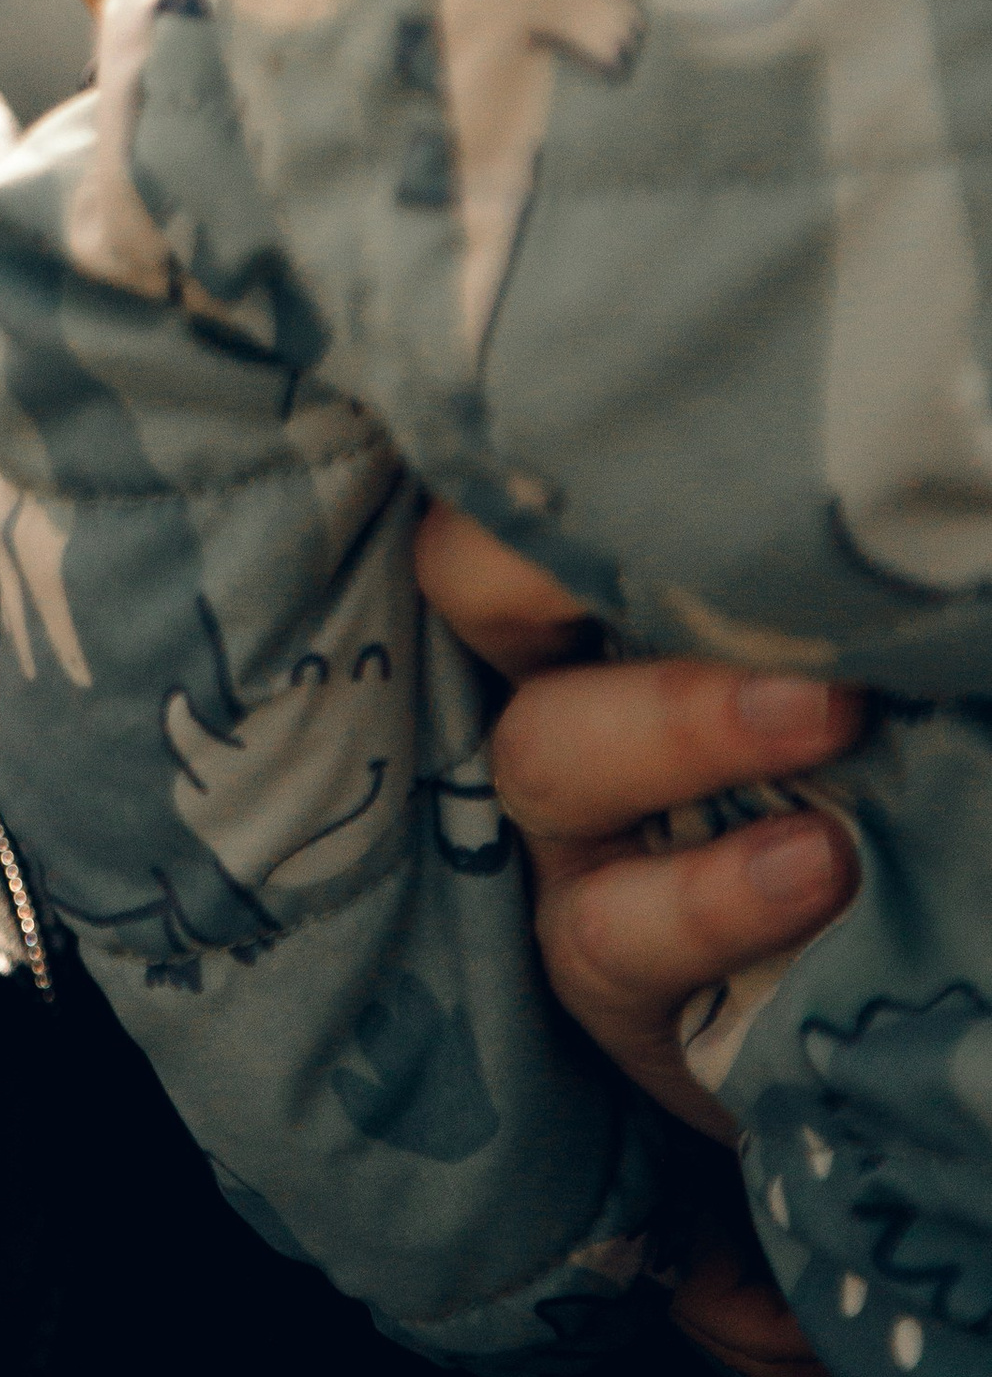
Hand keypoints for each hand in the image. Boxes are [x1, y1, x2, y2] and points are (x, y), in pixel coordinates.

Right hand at [413, 501, 862, 1147]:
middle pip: (472, 584)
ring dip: (674, 724)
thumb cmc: (881, 740)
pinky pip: (609, 931)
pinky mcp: (609, 978)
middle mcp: (560, 693)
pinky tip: (823, 863)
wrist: (903, 953)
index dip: (522, 442)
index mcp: (599, 591)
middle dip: (561, 554)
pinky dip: (710, 895)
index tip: (616, 398)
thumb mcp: (845, 638)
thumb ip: (827, 565)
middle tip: (719, 536)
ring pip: (545, 753)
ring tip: (830, 718)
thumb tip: (895, 482)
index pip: (503, 481)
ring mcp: (573, 840)